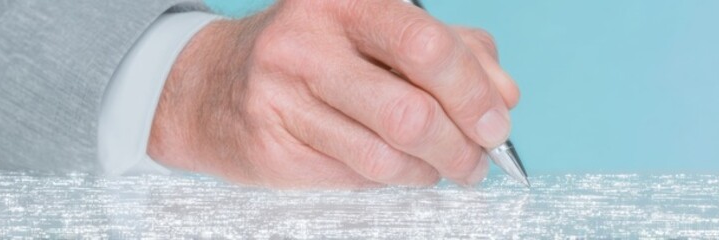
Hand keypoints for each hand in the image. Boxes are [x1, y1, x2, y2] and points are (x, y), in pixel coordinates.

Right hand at [147, 0, 519, 187]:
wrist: (213, 86)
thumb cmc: (318, 55)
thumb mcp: (385, 34)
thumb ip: (455, 52)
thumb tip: (504, 96)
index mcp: (344, 2)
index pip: (426, 45)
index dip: (473, 92)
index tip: (497, 123)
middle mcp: (306, 43)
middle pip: (410, 112)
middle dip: (461, 146)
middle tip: (479, 159)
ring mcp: (281, 97)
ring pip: (386, 156)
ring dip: (431, 170)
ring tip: (442, 166)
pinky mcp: (270, 148)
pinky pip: (356, 177)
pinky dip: (393, 179)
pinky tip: (397, 167)